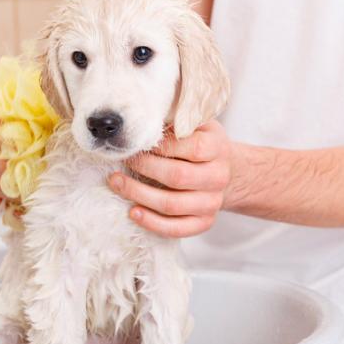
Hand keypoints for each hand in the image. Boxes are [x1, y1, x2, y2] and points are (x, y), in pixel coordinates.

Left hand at [108, 120, 231, 237]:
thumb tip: (145, 114)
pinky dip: (153, 223)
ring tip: (117, 184)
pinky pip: (177, 229)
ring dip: (139, 195)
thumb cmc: (202, 143)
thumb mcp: (196, 124)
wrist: (227, 171)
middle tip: (122, 161)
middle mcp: (218, 176)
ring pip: (172, 205)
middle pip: (177, 177)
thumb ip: (177, 119)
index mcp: (217, 147)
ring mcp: (212, 202)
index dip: (161, 146)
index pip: (190, 148)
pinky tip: (133, 212)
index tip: (138, 143)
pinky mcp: (204, 222)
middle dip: (144, 168)